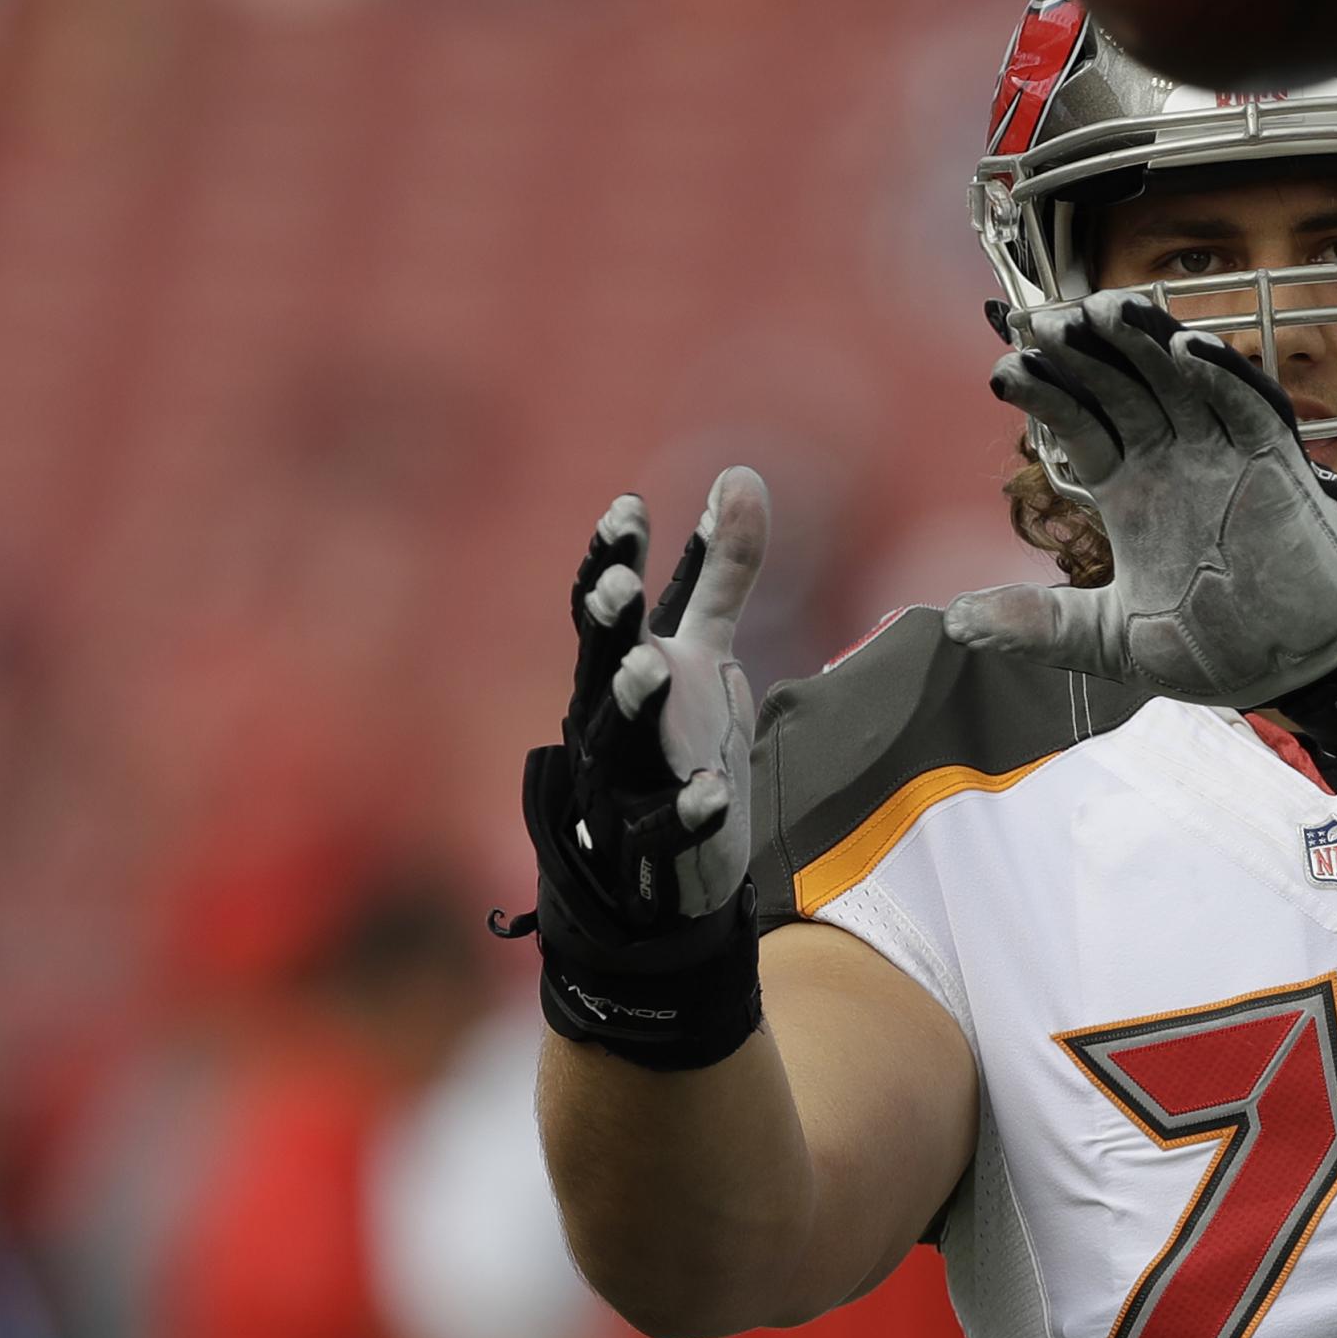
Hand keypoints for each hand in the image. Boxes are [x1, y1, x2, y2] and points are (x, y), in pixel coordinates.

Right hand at [545, 467, 769, 927]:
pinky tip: (712, 791)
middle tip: (619, 584)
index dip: (611, 560)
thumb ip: (722, 570)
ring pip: (618, 744)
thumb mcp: (705, 649)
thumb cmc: (675, 738)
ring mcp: (624, 786)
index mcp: (616, 670)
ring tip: (652, 664)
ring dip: (632, 703)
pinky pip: (663, 830)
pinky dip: (685, 811)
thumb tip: (738, 472)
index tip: (627, 508)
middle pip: (598, 668)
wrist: (663, 865)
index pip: (604, 611)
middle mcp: (606, 724)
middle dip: (607, 626)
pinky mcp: (652, 846)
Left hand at [943, 293, 1336, 707]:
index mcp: (1131, 488)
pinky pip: (1248, 406)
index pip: (1080, 421)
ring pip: (1180, 378)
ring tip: (1106, 309)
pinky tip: (1185, 349)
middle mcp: (1172, 459)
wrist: (1290, 669)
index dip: (1045, 393)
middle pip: (1123, 384)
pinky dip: (1220, 375)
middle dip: (1085, 352)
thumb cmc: (1211, 649)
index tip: (1004, 371)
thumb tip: (956, 622)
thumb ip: (1038, 626)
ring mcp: (1223, 454)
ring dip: (1146, 341)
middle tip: (1045, 322)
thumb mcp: (1109, 639)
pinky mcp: (1274, 462)